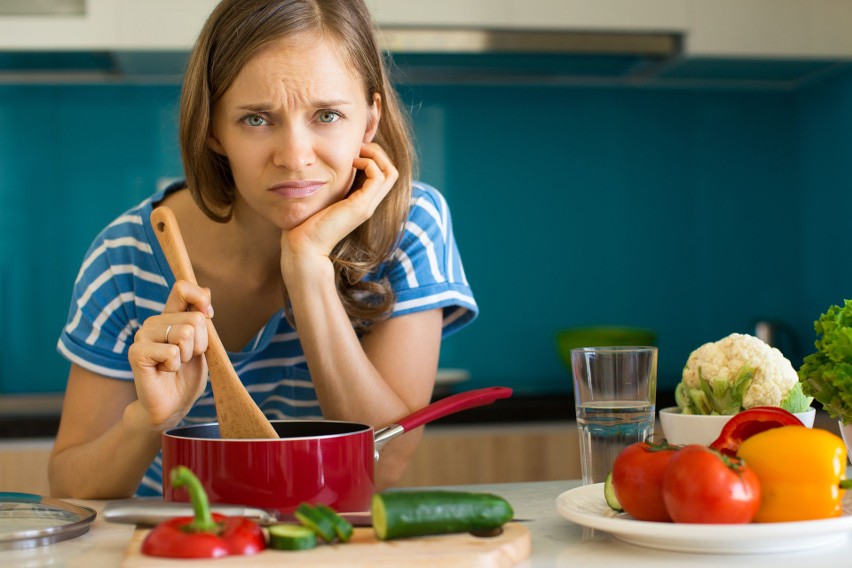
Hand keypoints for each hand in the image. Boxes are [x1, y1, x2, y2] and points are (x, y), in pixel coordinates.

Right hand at [127, 281, 212, 430]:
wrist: (173, 405)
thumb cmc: (187, 376)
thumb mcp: (202, 344)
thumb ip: (202, 318)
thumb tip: (206, 291)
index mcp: (170, 316)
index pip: (182, 288)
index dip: (200, 300)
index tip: (208, 316)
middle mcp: (154, 322)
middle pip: (195, 318)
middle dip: (201, 344)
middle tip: (187, 358)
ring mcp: (142, 336)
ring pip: (185, 334)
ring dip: (188, 356)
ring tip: (176, 365)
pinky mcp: (136, 353)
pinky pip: (171, 352)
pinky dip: (175, 366)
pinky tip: (165, 372)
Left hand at [280, 142, 397, 264]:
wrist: (304, 245)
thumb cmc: (307, 222)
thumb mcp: (324, 197)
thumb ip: (331, 185)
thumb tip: (325, 165)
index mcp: (362, 201)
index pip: (384, 175)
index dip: (374, 157)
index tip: (353, 151)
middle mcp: (369, 204)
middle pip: (392, 171)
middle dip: (377, 152)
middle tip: (358, 147)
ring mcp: (367, 206)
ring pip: (390, 172)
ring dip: (374, 155)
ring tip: (356, 153)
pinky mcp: (361, 207)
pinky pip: (378, 177)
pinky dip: (368, 163)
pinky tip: (351, 163)